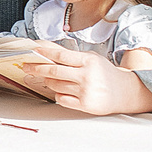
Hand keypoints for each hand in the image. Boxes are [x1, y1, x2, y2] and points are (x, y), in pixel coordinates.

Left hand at [30, 45, 151, 115]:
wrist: (125, 91)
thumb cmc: (104, 73)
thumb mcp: (91, 58)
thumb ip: (70, 55)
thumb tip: (45, 47)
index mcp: (88, 61)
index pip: (60, 55)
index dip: (44, 53)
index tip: (32, 51)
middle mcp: (87, 75)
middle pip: (54, 72)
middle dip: (36, 68)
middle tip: (26, 66)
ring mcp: (85, 91)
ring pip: (56, 86)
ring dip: (48, 82)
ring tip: (48, 78)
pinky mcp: (85, 105)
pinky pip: (61, 99)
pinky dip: (58, 95)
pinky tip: (63, 91)